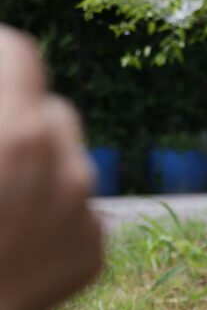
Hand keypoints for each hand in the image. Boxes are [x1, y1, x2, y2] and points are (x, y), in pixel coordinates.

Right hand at [0, 26, 103, 309]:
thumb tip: (3, 104)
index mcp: (16, 133)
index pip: (19, 54)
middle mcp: (67, 165)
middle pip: (50, 110)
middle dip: (17, 120)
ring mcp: (87, 213)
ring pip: (69, 164)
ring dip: (37, 170)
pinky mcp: (94, 255)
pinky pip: (76, 216)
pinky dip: (48, 219)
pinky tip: (9, 244)